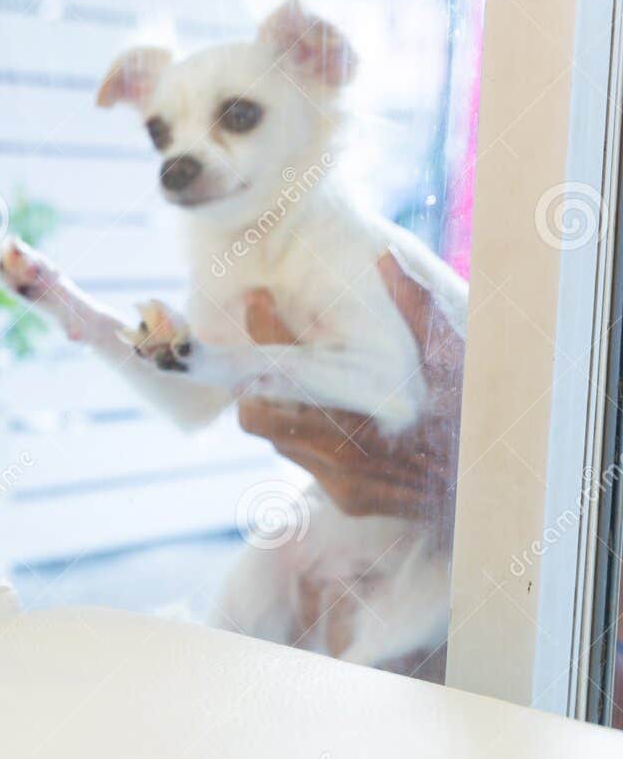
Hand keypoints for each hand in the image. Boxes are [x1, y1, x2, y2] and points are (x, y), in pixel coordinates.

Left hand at [237, 249, 464, 528]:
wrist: (502, 486)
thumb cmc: (479, 411)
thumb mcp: (458, 352)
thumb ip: (419, 308)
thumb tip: (387, 258)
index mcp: (369, 410)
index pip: (285, 370)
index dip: (264, 332)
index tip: (258, 301)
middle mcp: (346, 454)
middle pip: (259, 414)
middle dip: (256, 379)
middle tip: (263, 343)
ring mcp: (345, 483)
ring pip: (278, 440)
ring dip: (281, 408)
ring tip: (296, 374)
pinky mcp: (349, 500)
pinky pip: (304, 462)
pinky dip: (305, 436)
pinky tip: (329, 414)